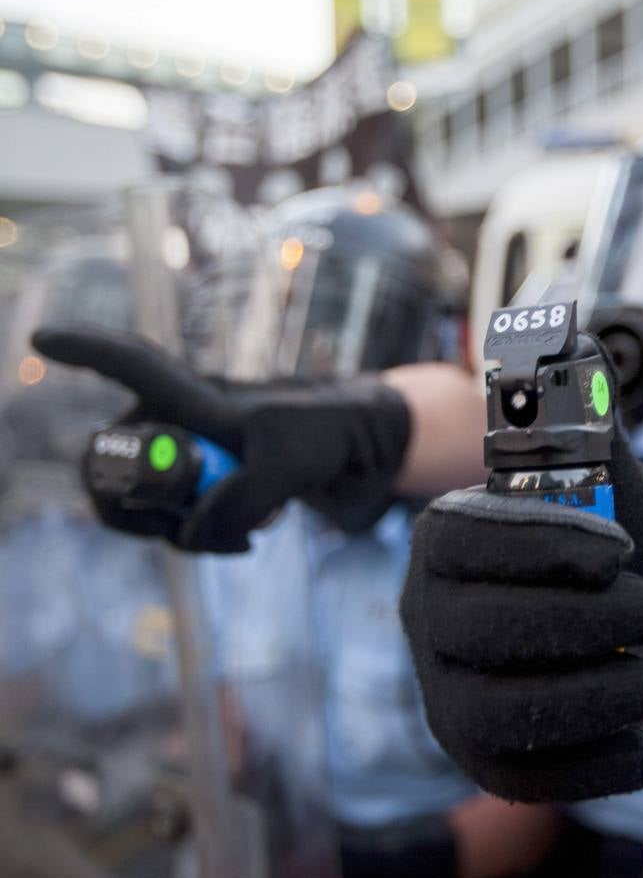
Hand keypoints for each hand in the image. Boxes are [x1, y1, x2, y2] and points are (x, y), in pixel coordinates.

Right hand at [33, 324, 411, 551]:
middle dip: (136, 506)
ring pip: (147, 507)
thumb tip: (192, 532)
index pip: (132, 365)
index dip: (85, 351)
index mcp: (196, 397)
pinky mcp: (210, 491)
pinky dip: (209, 539)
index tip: (39, 338)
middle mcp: (181, 423)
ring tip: (244, 535)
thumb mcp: (289, 464)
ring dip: (185, 531)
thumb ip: (238, 500)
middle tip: (180, 526)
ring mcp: (192, 459)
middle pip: (113, 464)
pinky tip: (249, 536)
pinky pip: (183, 528)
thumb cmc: (329, 435)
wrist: (368, 455)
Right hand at [400, 428, 642, 802]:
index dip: (545, 547)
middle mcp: (430, 622)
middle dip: (581, 622)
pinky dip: (591, 766)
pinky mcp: (483, 759)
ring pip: (500, 711)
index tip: (624, 551)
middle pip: (483, 630)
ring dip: (590, 696)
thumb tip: (578, 333)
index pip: (469, 544)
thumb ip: (588, 417)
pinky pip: (523, 778)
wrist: (618, 636)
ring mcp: (448, 696)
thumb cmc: (606, 553)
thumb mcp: (602, 484)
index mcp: (445, 544)